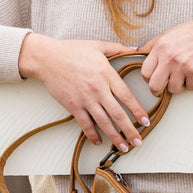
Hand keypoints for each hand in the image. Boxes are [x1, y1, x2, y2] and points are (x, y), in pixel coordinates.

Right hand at [18, 33, 149, 149]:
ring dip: (115, 136)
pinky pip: (85, 124)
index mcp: (107, 74)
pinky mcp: (73, 106)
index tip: (145, 121)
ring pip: (103, 122)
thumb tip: (136, 49)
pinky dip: (92, 134)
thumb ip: (118, 48)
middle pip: (118, 114)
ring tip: (123, 147)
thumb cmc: (72, 50)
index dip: (138, 110)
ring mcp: (85, 99)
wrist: (47, 58)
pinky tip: (99, 141)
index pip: (127, 96)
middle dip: (130, 130)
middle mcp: (98, 89)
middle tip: (138, 141)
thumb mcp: (98, 45)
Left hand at [138, 14, 192, 95]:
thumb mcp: (168, 34)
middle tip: (164, 87)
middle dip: (158, 90)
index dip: (148, 79)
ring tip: (185, 76)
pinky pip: (191, 87)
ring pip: (173, 89)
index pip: (145, 72)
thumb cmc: (192, 32)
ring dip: (179, 85)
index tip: (154, 80)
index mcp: (160, 48)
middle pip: (154, 86)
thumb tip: (137, 52)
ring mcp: (183, 66)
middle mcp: (169, 58)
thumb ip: (152, 45)